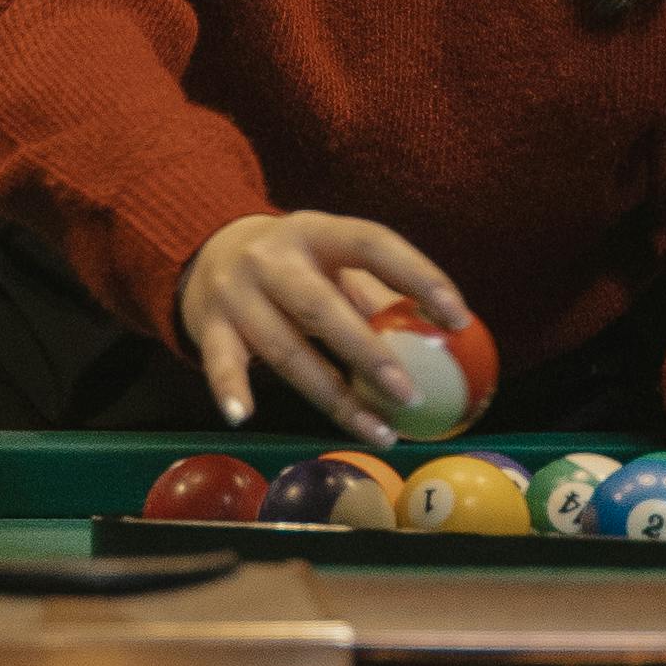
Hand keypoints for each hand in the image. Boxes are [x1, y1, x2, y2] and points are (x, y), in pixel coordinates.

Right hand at [179, 210, 471, 446]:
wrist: (207, 252)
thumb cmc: (293, 266)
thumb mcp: (330, 261)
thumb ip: (375, 294)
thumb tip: (443, 339)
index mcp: (315, 232)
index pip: (372, 244)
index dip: (417, 276)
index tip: (458, 319)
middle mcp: (271, 258)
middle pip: (320, 306)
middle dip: (367, 353)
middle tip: (410, 395)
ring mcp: (236, 292)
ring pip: (285, 349)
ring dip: (333, 398)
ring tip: (379, 434)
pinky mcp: (208, 325)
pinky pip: (220, 362)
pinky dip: (229, 388)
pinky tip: (243, 416)